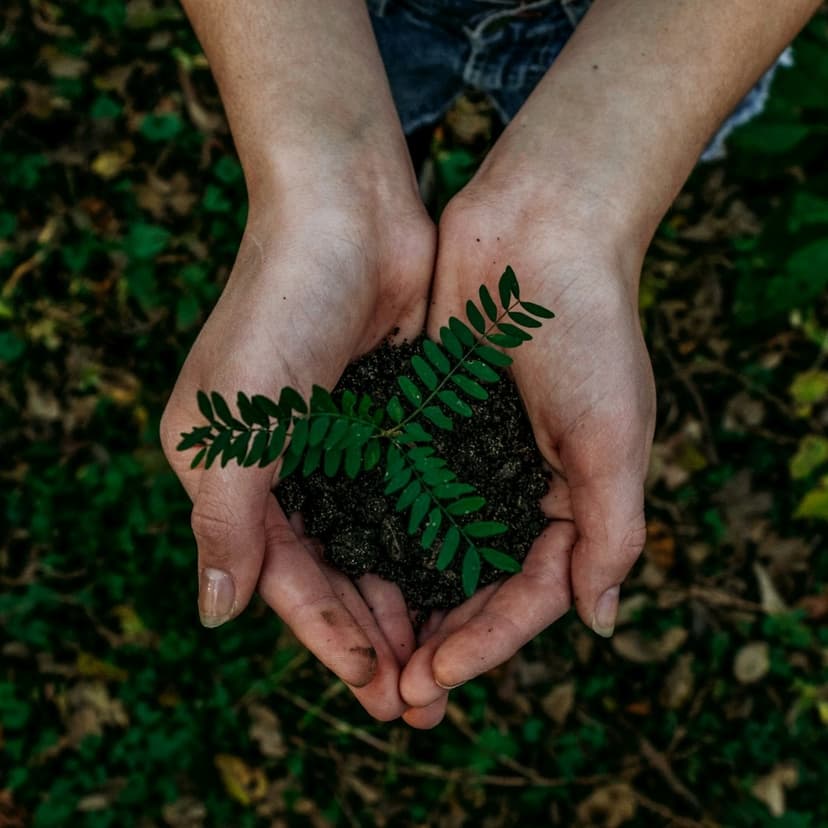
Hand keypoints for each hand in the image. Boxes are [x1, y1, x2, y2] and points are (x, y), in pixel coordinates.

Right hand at [160, 193, 434, 720]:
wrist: (347, 211)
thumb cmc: (280, 306)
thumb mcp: (234, 421)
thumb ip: (224, 520)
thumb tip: (216, 614)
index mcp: (232, 472)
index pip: (281, 576)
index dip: (326, 635)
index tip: (375, 685)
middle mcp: (284, 465)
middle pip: (331, 571)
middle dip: (372, 633)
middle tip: (419, 697)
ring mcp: (340, 443)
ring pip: (374, 543)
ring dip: (405, 599)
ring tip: (445, 656)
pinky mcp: (389, 419)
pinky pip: (409, 498)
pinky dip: (429, 541)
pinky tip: (460, 581)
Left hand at [398, 181, 655, 726]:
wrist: (538, 231)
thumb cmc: (589, 329)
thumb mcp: (615, 435)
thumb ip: (612, 530)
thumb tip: (599, 622)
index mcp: (569, 500)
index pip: (528, 595)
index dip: (486, 643)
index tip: (436, 678)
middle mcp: (514, 487)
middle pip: (473, 585)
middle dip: (438, 640)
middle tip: (394, 695)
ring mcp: (465, 456)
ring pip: (428, 549)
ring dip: (400, 601)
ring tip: (364, 654)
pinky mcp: (423, 422)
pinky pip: (397, 490)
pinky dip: (375, 532)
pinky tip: (343, 569)